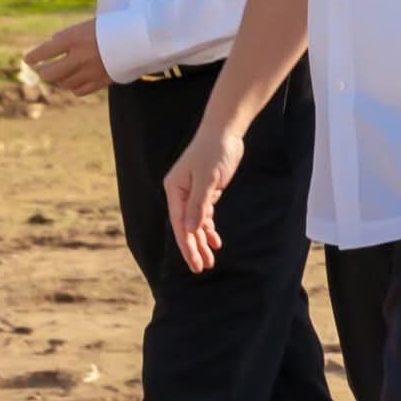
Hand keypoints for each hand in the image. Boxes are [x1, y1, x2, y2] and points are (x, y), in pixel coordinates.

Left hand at [24, 19, 111, 98]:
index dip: (33, 57)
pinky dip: (74, 87)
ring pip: (64, 84)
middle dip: (45, 72)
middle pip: (50, 73)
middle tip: (44, 69)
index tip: (28, 60)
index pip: (44, 51)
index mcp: (74, 38)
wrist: (142, 37)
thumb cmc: (115, 26)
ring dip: (59, 80)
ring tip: (61, 75)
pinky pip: (79, 91)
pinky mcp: (100, 81)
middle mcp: (79, 56)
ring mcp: (90, 71)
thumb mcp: (89, 24)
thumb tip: (53, 41)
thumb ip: (70, 35)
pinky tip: (76, 81)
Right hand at [165, 124, 246, 272]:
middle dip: (194, 248)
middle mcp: (180, 193)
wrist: (225, 131)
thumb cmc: (214, 151)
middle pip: (186, 226)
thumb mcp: (207, 179)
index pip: (180, 224)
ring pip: (196, 223)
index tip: (194, 263)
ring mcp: (192, 192)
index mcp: (174, 189)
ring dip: (203, 241)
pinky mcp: (205, 190)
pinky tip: (215, 241)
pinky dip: (209, 228)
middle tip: (202, 268)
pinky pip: (204, 214)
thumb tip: (190, 230)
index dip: (187, 246)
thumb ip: (199, 205)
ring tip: (210, 260)